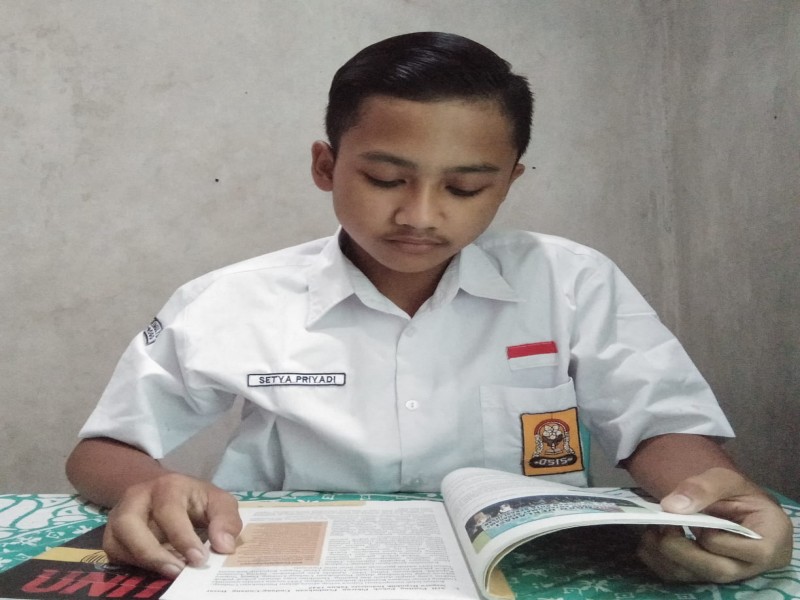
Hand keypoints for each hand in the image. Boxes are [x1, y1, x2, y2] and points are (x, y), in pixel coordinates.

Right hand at [103, 472, 241, 577]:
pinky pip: (114, 555)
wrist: (165, 494)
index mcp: (166, 486)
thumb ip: (226, 519)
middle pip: (129, 523)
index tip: (199, 560)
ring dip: (141, 562)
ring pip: (115, 542)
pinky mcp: (112, 537)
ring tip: (169, 573)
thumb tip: (224, 546)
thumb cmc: (195, 500)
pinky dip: (133, 566)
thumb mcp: (218, 502)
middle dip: (152, 552)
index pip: (168, 510)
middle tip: (178, 571)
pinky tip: (156, 572)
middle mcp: (136, 498)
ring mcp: (118, 517)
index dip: (182, 537)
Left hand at [637, 467, 792, 582]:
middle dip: (683, 549)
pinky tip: (651, 538)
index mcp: (769, 543)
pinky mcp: (703, 576)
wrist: (732, 507)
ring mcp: (725, 574)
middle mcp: (750, 566)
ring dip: (664, 555)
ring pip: (694, 577)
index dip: (716, 537)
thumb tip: (671, 506)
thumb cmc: (738, 495)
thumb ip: (703, 487)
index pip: (745, 551)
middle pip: (717, 570)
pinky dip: (657, 560)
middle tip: (663, 525)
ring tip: (652, 529)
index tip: (700, 519)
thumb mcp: (727, 480)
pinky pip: (678, 577)